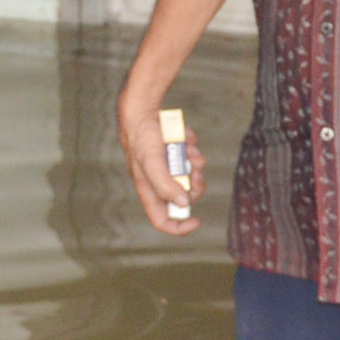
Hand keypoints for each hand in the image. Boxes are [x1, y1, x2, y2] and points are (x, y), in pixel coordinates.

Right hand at [119, 102, 206, 234]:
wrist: (144, 112)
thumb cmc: (142, 138)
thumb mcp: (152, 163)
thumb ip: (166, 185)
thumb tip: (184, 204)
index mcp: (150, 192)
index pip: (163, 220)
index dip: (180, 227)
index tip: (197, 221)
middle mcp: (161, 183)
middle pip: (186, 198)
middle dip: (195, 186)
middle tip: (195, 172)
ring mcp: (170, 169)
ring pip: (193, 176)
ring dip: (195, 163)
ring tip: (188, 149)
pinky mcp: (178, 155)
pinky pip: (193, 158)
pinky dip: (192, 148)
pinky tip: (184, 138)